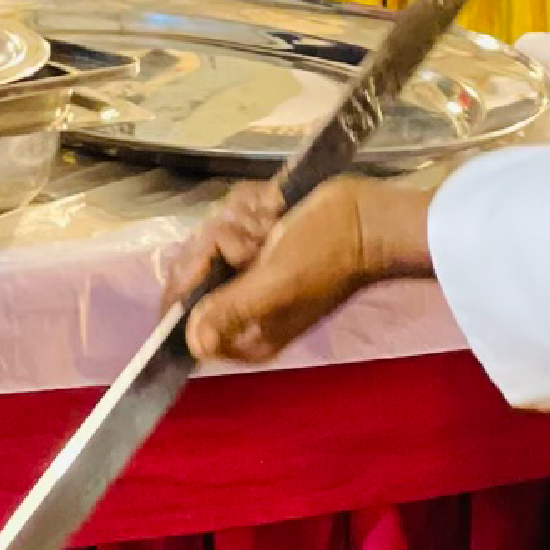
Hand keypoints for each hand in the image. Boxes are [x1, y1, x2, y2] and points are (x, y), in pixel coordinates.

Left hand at [166, 175, 434, 365]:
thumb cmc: (326, 256)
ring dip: (241, 219)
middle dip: (222, 243)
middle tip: (257, 240)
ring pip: (209, 233)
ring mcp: (247, 270)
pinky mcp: (256, 238)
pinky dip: (251, 205)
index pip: (184, 319)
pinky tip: (277, 210)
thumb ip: (231, 312)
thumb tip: (194, 344)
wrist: (364, 217)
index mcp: (246, 335)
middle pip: (191, 271)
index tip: (210, 259)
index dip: (188, 284)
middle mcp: (242, 306)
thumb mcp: (276, 286)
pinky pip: (228, 213)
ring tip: (275, 224)